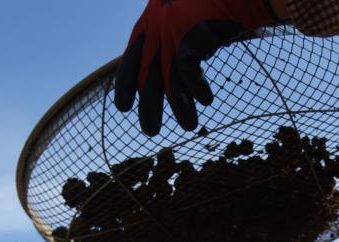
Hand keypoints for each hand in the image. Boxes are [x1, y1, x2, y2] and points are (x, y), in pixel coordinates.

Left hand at [114, 0, 274, 135]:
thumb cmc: (214, 6)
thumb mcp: (184, 21)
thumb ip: (173, 46)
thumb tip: (172, 83)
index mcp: (151, 23)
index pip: (131, 58)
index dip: (125, 83)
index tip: (123, 107)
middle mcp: (157, 28)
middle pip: (147, 75)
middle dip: (149, 107)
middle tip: (151, 131)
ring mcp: (173, 31)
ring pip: (169, 79)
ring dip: (180, 107)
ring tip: (189, 126)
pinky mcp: (191, 32)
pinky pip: (189, 70)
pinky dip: (198, 89)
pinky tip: (207, 100)